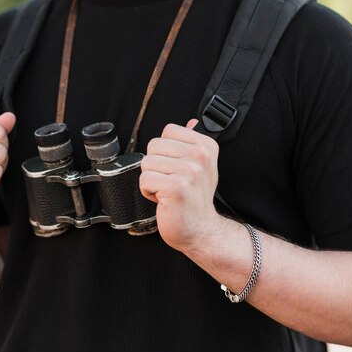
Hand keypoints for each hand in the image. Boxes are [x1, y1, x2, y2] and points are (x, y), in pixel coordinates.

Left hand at [139, 119, 220, 253]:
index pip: (168, 130)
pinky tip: (163, 199)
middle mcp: (200, 156)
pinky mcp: (176, 187)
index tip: (177, 167)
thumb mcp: (201, 166)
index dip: (165, 150)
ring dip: (152, 180)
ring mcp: (189, 171)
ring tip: (167, 190)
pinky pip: (144, 179)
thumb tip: (191, 122)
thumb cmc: (195, 198)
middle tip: (171, 181)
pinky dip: (148, 192)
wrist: (200, 229)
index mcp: (206, 146)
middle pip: (154, 145)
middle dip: (155, 166)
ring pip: (147, 163)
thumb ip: (192, 143)